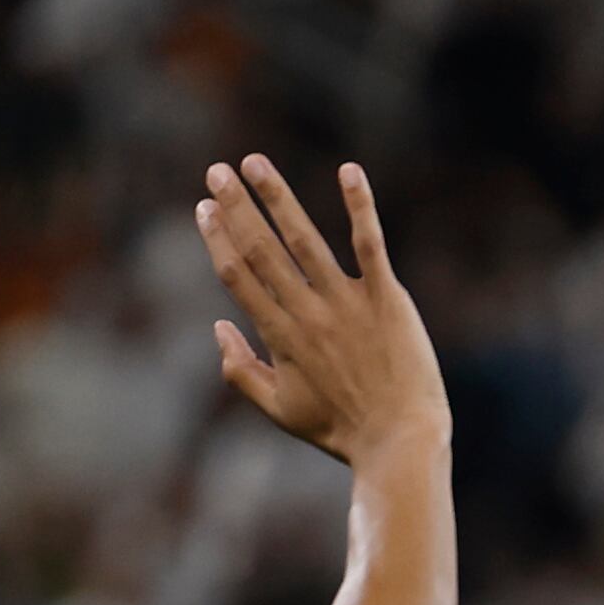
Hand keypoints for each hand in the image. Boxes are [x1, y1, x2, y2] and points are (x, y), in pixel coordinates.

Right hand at [195, 156, 446, 463]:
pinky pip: (370, 245)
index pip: (239, 277)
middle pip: (262, 251)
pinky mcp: (387, 298)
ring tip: (254, 162)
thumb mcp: (279, 409)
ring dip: (277, 196)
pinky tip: (348, 171)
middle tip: (216, 171)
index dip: (218, 240)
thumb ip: (241, 370)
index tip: (204, 208)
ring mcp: (347, 304)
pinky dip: (359, 206)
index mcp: (280, 337)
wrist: (399, 442)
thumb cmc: (339, 429)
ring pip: (304, 240)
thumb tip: (217, 327)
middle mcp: (308, 314)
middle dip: (236, 208)